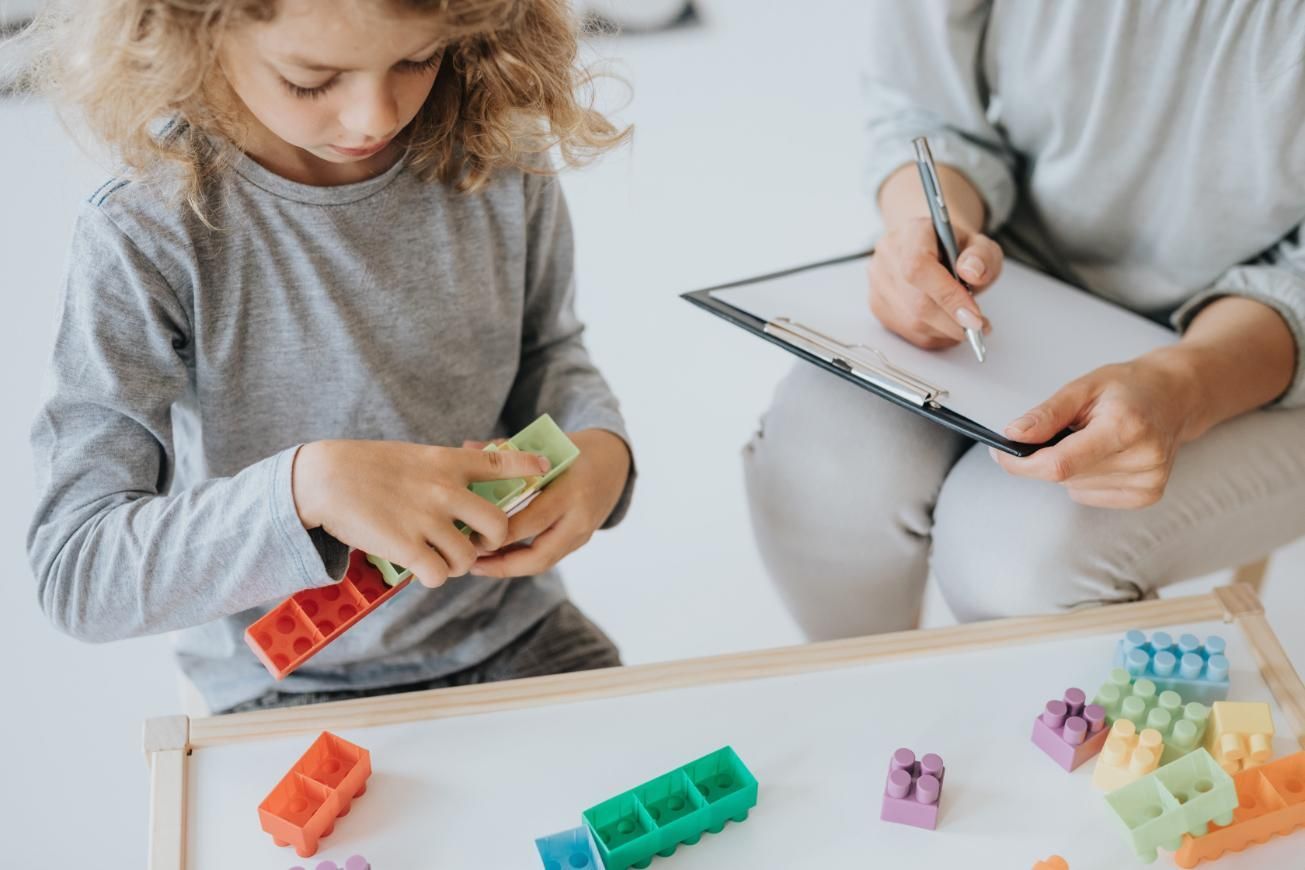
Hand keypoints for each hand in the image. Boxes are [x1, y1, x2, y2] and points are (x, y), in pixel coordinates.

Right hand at [291, 439, 550, 588]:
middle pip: (498, 525)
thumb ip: (442, 470)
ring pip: (468, 557)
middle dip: (492, 541)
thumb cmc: (364, 466)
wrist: (324, 479)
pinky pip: (438, 574)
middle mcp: (445, 490)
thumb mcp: (412, 456)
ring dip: (456, 564)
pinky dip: (433, 577)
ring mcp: (428, 519)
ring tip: (437, 558)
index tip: (544, 471)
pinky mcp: (407, 546)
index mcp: (446, 462)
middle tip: (475, 544)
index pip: (500, 462)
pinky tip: (420, 569)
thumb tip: (462, 491)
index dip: (526, 468)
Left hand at [469, 428, 631, 577]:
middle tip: (471, 560)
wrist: (615, 461)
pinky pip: (548, 557)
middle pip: (539, 555)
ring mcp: (583, 533)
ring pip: (543, 562)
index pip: (532, 521)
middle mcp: (580, 517)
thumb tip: (466, 448)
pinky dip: (522, 560)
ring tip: (478, 564)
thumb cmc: (575, 449)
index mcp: (571, 490)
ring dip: (509, 567)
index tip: (469, 534)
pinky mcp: (580, 541)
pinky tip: (497, 556)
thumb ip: (508, 449)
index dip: (500, 534)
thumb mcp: (546, 444)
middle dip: (502, 564)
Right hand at [868, 216, 1002, 348]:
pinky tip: (948, 327)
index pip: (919, 268)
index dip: (948, 297)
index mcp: (912, 233)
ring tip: (967, 325)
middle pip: (916, 302)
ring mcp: (878, 281)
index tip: (974, 317)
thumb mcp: (980, 244)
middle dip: (952, 321)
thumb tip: (972, 273)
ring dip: (945, 331)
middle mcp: (888, 255)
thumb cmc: (955, 248)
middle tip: (978, 326)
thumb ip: (982, 256)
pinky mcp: (877, 304)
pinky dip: (933, 336)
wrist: (932, 247)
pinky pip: (907, 331)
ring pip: (912, 321)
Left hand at [991, 352, 1202, 508]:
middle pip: (1064, 477)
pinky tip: (1104, 455)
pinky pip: (1090, 495)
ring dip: (1069, 467)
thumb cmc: (1131, 387)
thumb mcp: (1084, 386)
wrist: (1176, 396)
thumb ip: (1047, 414)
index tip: (1001, 454)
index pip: (1059, 464)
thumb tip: (1013, 435)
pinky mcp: (1148, 495)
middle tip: (1062, 431)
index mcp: (1125, 428)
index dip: (1022, 464)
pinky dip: (1085, 477)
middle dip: (1047, 457)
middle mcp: (1143, 459)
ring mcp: (1148, 481)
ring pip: (1074, 487)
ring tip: (1092, 438)